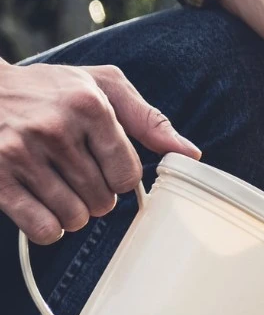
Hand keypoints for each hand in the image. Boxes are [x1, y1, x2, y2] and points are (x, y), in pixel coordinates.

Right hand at [0, 62, 200, 243]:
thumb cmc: (50, 89)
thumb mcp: (102, 86)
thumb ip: (148, 119)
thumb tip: (191, 153)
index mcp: (88, 105)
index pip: (127, 174)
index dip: (120, 178)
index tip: (105, 166)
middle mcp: (55, 129)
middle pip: (103, 201)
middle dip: (96, 196)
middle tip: (77, 175)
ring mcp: (21, 154)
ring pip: (75, 218)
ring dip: (73, 213)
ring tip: (59, 188)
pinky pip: (43, 229)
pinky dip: (49, 228)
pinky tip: (42, 206)